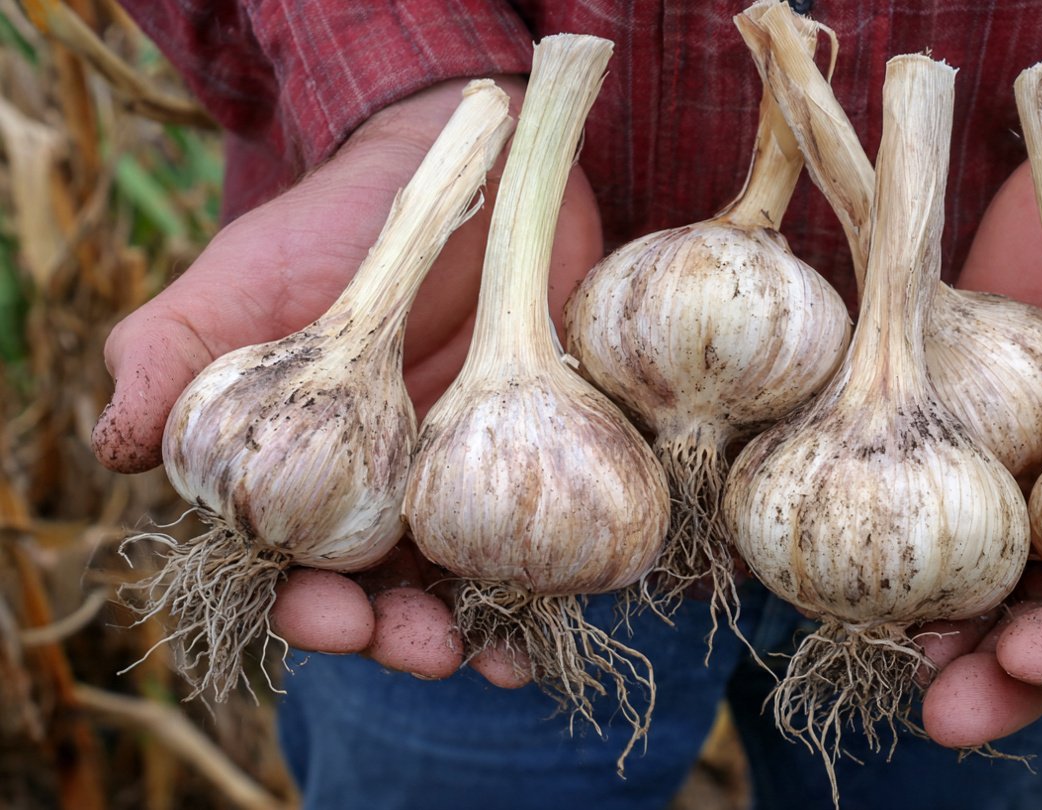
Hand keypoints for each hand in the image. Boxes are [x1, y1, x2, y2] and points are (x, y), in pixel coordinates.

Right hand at [92, 77, 602, 682]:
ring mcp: (461, 482)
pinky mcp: (538, 457)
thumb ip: (169, 358)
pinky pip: (549, 532)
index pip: (293, 572)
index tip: (329, 612)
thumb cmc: (332, 231)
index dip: (307, 607)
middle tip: (426, 649)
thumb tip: (116, 449)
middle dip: (400, 637)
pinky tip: (563, 603)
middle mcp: (381, 499)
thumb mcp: (237, 283)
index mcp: (300, 481)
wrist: (459, 175)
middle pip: (388, 597)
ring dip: (480, 631)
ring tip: (498, 658)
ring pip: (467, 584)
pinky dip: (556, 578)